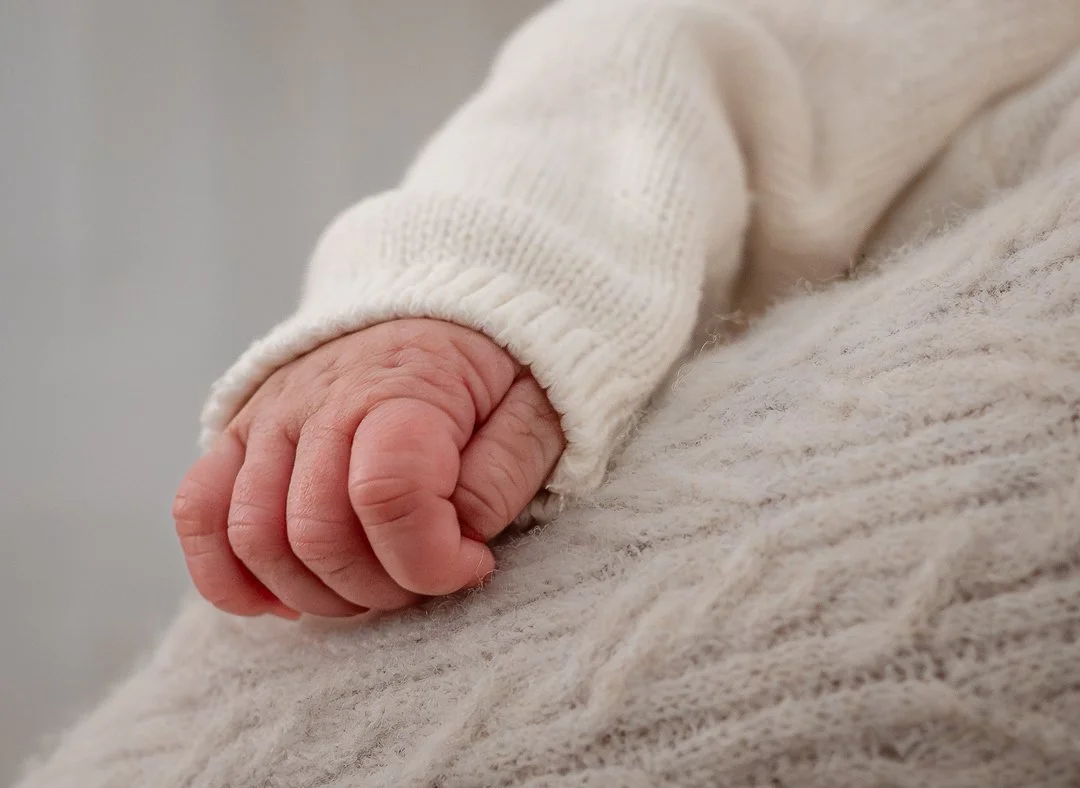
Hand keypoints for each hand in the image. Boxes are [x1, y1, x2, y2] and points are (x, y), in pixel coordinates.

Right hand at [172, 319, 564, 617]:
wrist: (442, 307)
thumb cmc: (497, 370)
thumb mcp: (539, 409)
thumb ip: (505, 473)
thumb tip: (456, 536)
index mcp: (403, 388)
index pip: (389, 495)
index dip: (434, 558)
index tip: (474, 561)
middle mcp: (320, 401)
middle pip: (316, 532)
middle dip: (381, 587)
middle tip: (427, 581)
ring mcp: (269, 417)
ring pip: (253, 536)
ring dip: (315, 593)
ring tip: (372, 585)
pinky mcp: (240, 434)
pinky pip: (198, 512)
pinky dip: (227, 574)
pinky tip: (282, 598)